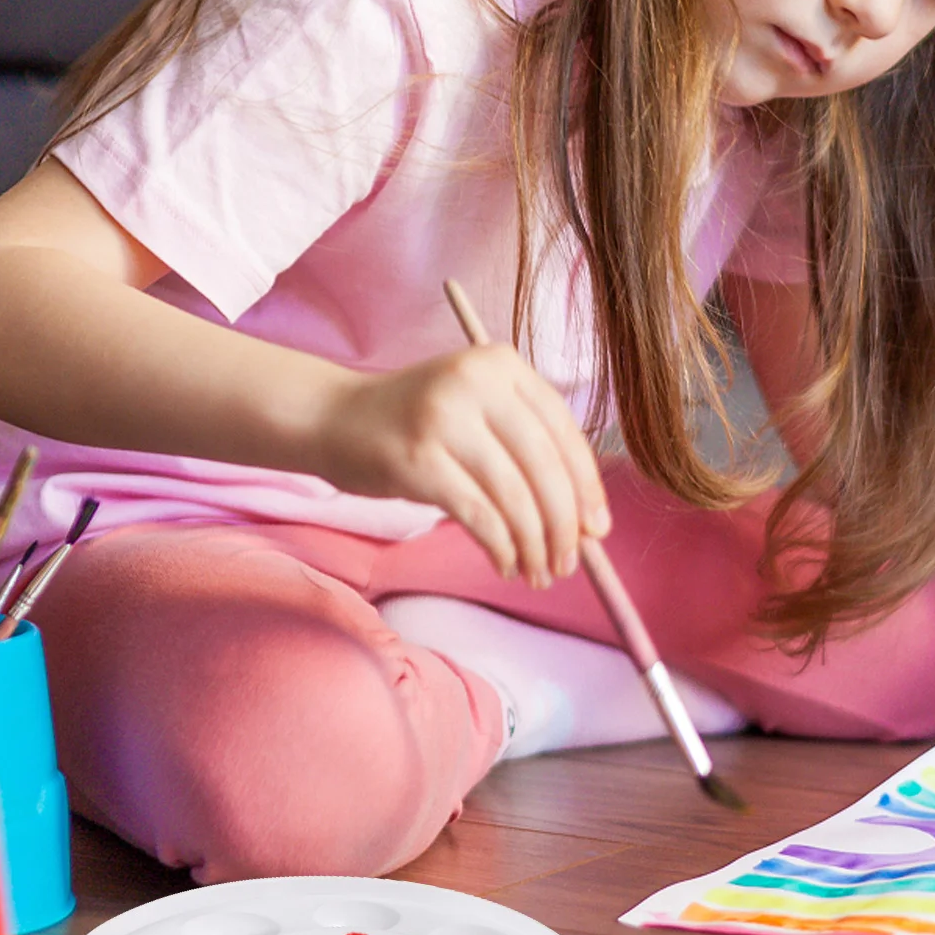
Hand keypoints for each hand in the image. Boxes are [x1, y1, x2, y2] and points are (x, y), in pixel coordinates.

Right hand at [309, 344, 610, 587]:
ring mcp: (444, 419)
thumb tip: (584, 519)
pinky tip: (505, 562)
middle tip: (570, 562)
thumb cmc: (417, 422)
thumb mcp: (476, 408)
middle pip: (544, 465)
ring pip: (513, 495)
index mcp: (500, 364)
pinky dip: (500, 547)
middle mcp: (475, 382)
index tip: (598, 528)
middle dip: (563, 523)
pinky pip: (478, 515)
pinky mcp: (417, 459)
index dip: (586, 484)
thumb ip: (526, 446)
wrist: (335, 418)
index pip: (563, 428)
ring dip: (533, 543)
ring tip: (538, 571)